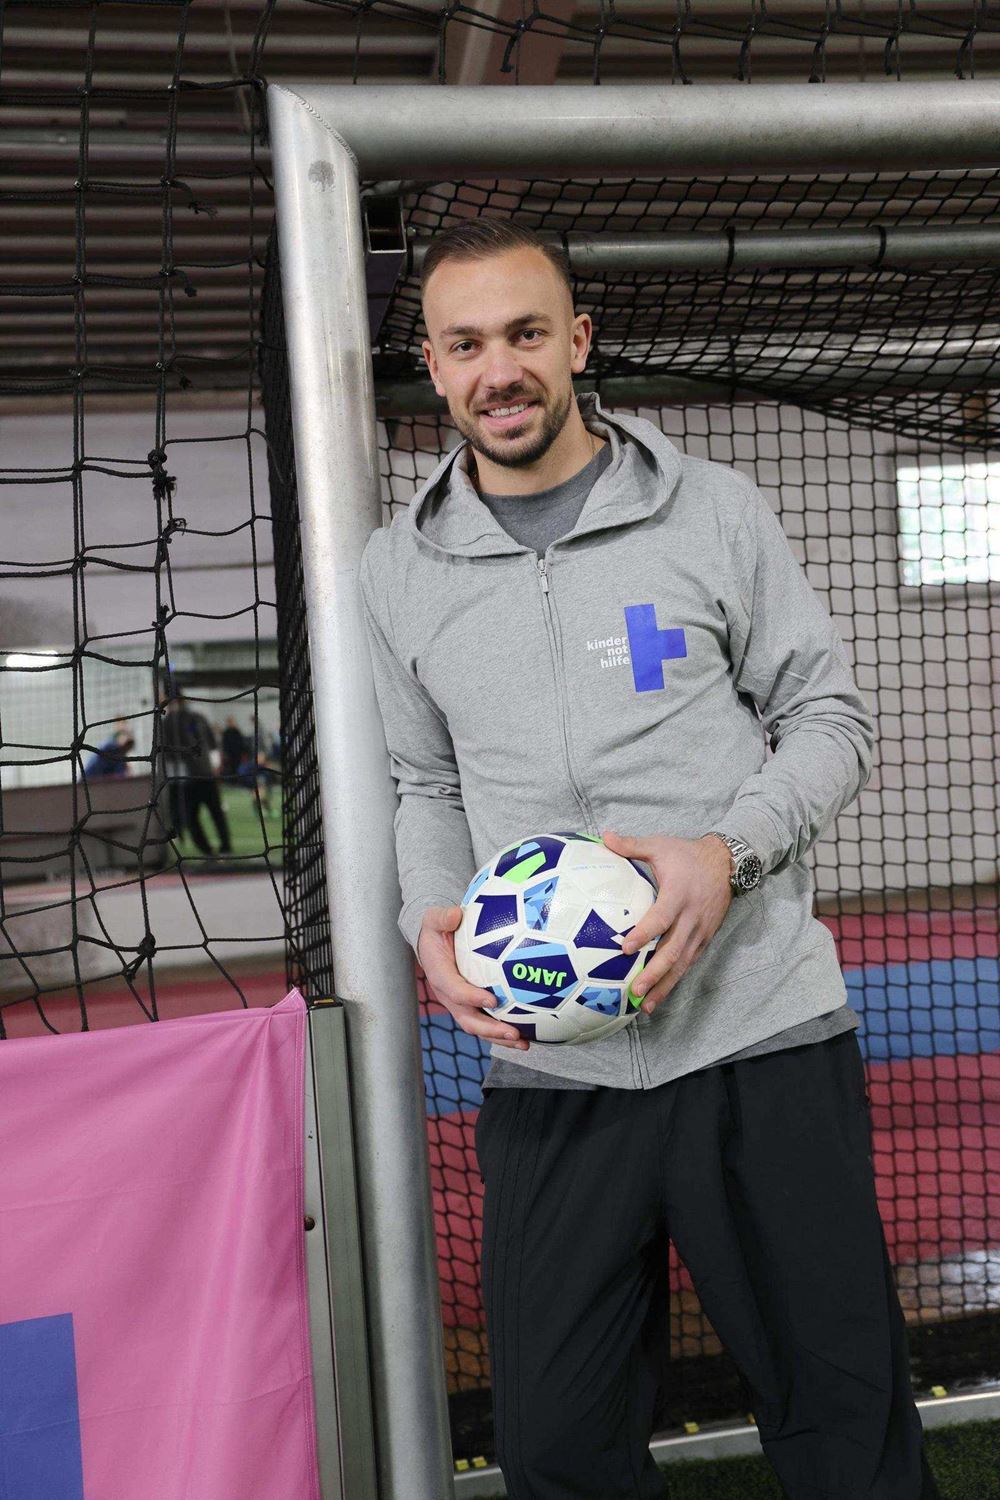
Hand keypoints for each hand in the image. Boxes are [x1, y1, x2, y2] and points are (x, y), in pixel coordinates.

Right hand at [417, 905, 530, 1050]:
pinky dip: (506, 1029)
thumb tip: (456, 914)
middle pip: (469, 1020)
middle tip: (514, 1033)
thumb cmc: (437, 930)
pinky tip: (530, 1032)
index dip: (471, 997)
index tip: (493, 999)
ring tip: (524, 1043)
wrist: (434, 943)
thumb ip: (442, 917)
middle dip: (491, 1030)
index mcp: (440, 976)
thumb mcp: (434, 919)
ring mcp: (463, 1005)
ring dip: (501, 1037)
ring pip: (480, 1027)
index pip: (454, 991)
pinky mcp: (474, 1006)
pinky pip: (490, 1021)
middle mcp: (450, 996)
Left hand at [601, 830, 732, 1015]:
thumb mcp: (661, 845)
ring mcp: (700, 931)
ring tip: (646, 1006)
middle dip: (654, 974)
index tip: (625, 948)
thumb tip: (604, 836)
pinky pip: (689, 963)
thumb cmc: (688, 854)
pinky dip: (674, 980)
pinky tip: (659, 996)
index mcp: (678, 895)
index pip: (661, 919)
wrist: (728, 863)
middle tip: (634, 991)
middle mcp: (691, 918)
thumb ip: (632, 845)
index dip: (645, 934)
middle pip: (673, 951)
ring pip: (683, 964)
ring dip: (664, 986)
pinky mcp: (705, 939)